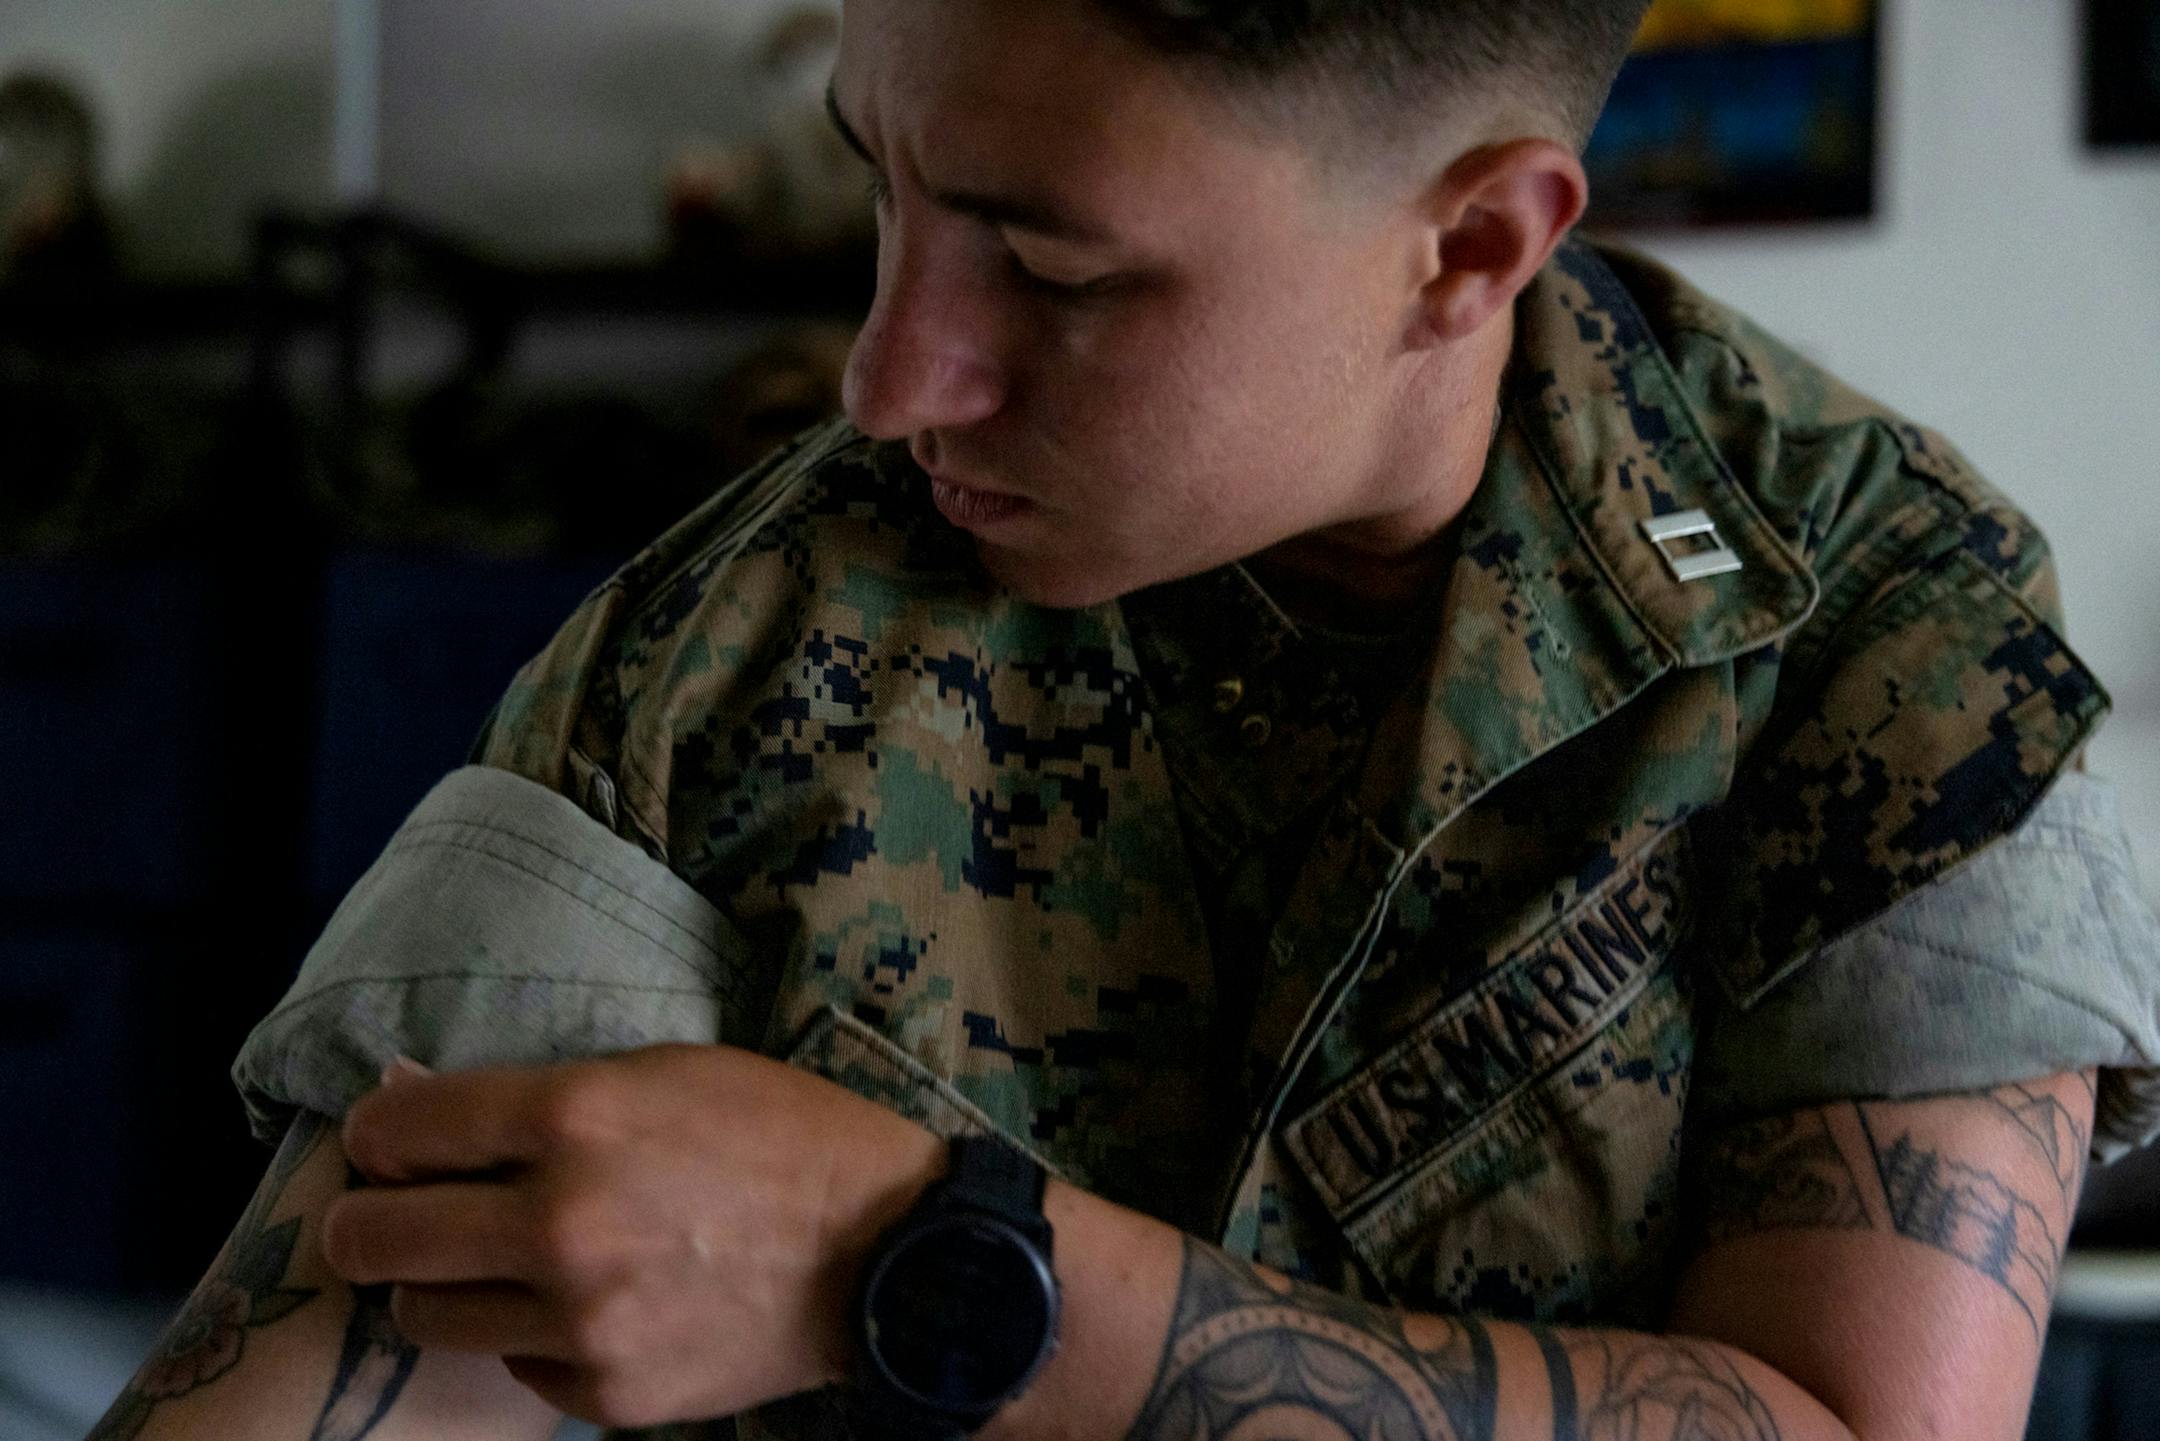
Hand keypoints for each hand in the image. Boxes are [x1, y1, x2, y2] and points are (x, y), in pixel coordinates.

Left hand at [320, 1044, 946, 1428]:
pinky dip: (533, 1335)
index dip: (378, 1136)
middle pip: (376, 1239)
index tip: (390, 1145)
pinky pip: (514, 1365)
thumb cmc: (777, 1133)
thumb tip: (406, 1102)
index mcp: (575, 1116)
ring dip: (442, 1285)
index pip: (397, 1132)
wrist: (882, 1250)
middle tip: (391, 1216)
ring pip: (424, 1316)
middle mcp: (560, 1221)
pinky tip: (588, 1303)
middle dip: (367, 1222)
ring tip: (493, 1263)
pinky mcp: (605, 1392)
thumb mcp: (662, 1072)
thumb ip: (537, 1090)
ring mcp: (581, 1319)